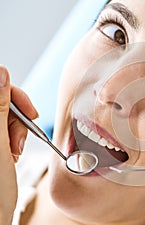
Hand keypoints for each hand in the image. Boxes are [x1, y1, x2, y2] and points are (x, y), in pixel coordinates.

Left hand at [0, 66, 37, 224]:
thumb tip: (0, 72)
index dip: (11, 93)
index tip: (30, 110)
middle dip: (16, 118)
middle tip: (19, 140)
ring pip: (2, 115)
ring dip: (16, 131)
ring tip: (15, 152)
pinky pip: (3, 127)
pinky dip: (13, 138)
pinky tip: (12, 153)